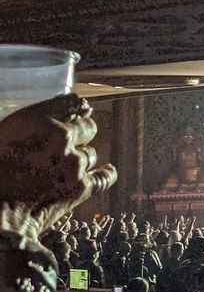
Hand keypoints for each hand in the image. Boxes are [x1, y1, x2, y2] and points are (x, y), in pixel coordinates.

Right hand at [0, 94, 115, 238]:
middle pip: (88, 127)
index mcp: (35, 120)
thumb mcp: (5, 139)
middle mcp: (59, 137)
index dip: (75, 109)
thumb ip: (31, 127)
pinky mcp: (82, 187)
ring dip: (80, 161)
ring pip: (90, 155)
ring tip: (60, 172)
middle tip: (65, 147)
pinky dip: (105, 174)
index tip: (78, 112)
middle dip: (80, 135)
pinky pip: (105, 176)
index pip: (70, 103)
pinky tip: (106, 172)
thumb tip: (56, 122)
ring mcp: (73, 162)